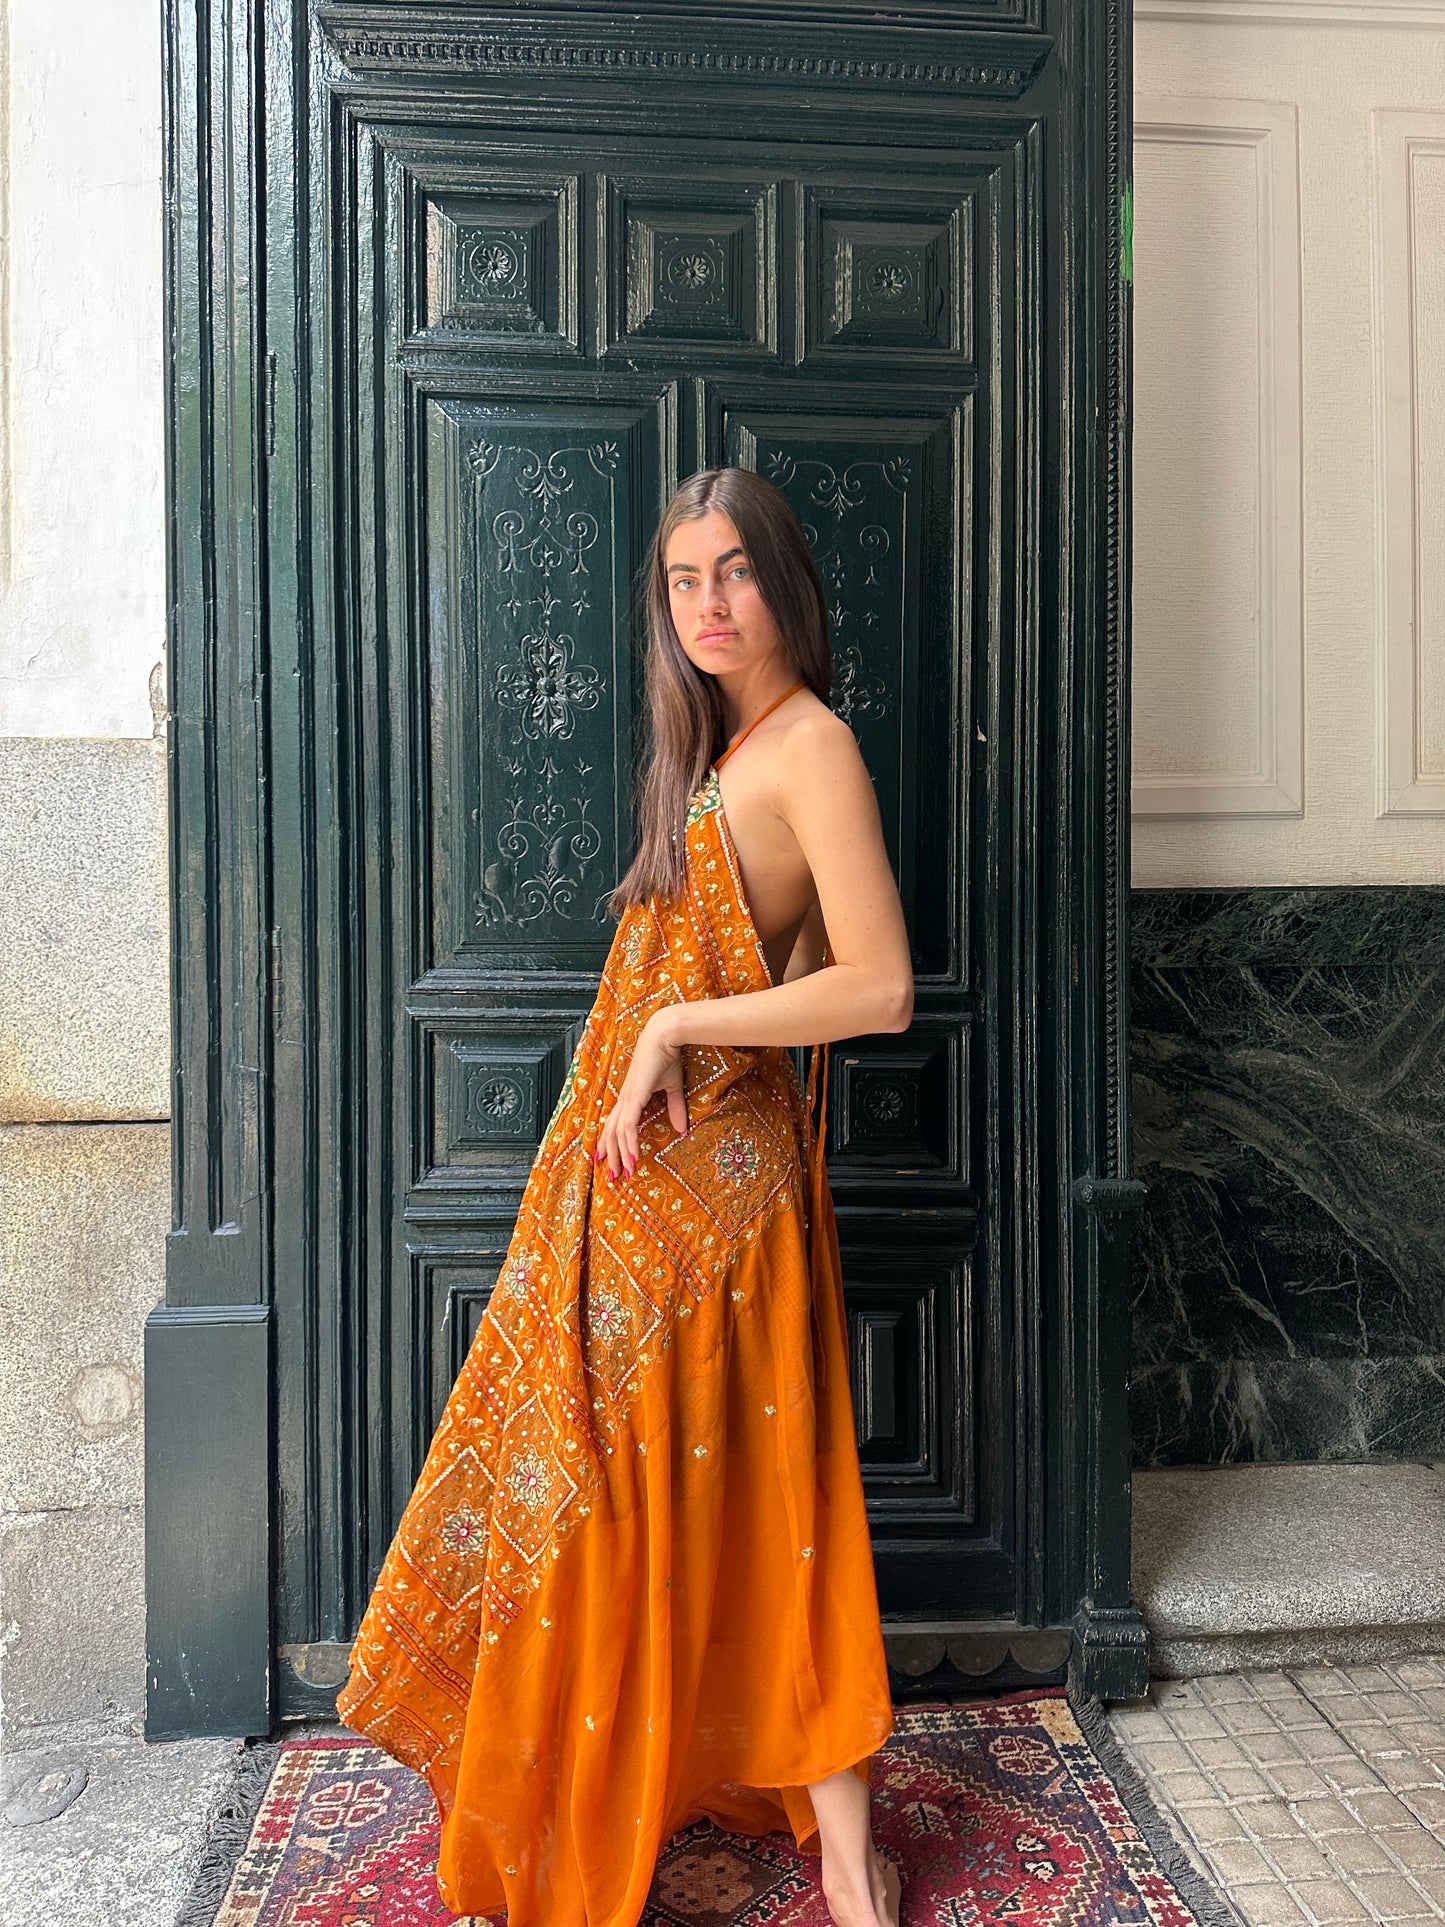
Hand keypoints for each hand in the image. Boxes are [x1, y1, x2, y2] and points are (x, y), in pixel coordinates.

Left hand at [596, 1009, 688, 1181]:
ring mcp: (628, 1098)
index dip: (611, 1142)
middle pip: (611, 1132)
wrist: (666, 1036)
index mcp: (631, 1095)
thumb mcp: (673, 1087)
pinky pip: (628, 1125)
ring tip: (623, 1174)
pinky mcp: (635, 1096)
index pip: (615, 1124)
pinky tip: (632, 1158)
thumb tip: (682, 1130)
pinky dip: (629, 1143)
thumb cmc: (667, 1056)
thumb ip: (675, 1108)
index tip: (608, 1160)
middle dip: (611, 1155)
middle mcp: (625, 1099)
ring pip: (617, 1133)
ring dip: (620, 1155)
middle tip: (612, 1177)